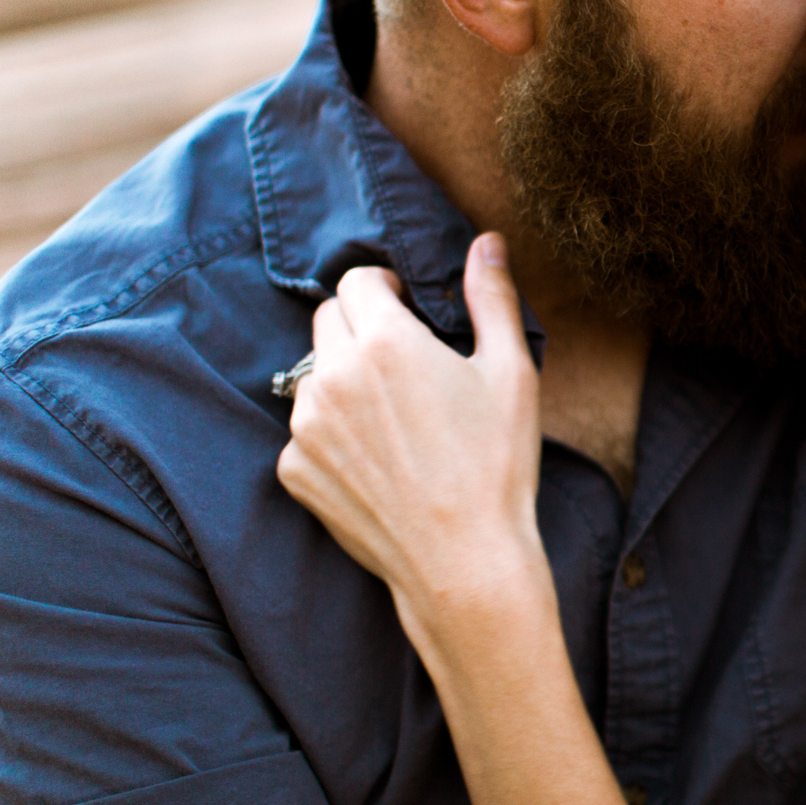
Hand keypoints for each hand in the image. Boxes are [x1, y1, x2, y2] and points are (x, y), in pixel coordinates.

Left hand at [276, 233, 549, 663]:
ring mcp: (305, 426)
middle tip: (406, 365)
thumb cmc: (497, 466)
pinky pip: (304, 431)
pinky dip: (332, 435)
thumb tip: (486, 243)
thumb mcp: (511, 373)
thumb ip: (492, 299)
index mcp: (386, 341)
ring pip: (314, 375)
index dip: (387, 289)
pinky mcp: (294, 470)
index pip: (359, 280)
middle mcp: (333, 376)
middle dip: (362, 327)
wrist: (465, 561)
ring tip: (396, 421)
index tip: (410, 311)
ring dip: (345, 380)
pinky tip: (378, 461)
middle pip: (330, 319)